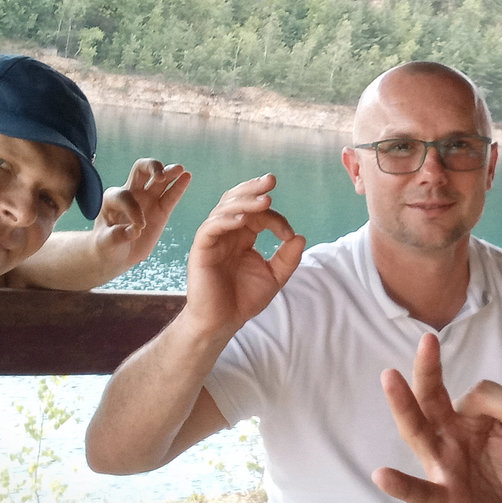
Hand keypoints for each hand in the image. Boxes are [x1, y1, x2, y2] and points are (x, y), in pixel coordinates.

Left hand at [92, 158, 190, 269]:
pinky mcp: (160, 210)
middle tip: (160, 176)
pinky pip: (170, 196)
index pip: (125, 196)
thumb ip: (115, 236)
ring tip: (180, 169)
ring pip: (159, 180)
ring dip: (169, 172)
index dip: (132, 209)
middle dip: (151, 167)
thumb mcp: (105, 243)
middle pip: (141, 170)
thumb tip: (134, 230)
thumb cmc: (106, 245)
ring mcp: (147, 200)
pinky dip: (179, 186)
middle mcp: (130, 193)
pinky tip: (187, 176)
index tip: (138, 227)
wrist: (116, 254)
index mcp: (112, 199)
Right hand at [184, 174, 305, 335]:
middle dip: (253, 189)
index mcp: (243, 236)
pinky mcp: (201, 249)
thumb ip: (287, 258)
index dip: (275, 217)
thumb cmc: (244, 299)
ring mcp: (213, 239)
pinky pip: (211, 227)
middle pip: (236, 200)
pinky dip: (226, 219)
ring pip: (225, 209)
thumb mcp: (274, 277)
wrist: (222, 322)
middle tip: (270, 180)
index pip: (258, 214)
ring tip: (263, 200)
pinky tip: (242, 219)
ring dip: (244, 201)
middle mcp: (227, 232)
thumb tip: (300, 236)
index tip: (288, 234)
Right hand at [373, 333, 501, 502]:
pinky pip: (419, 491)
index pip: (482, 394)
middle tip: (427, 340)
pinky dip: (401, 484)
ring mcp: (443, 466)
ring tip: (389, 377)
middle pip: (432, 396)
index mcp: (471, 418)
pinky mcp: (444, 500)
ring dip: (403, 405)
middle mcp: (450, 435)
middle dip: (428, 368)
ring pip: (418, 431)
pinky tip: (382, 475)